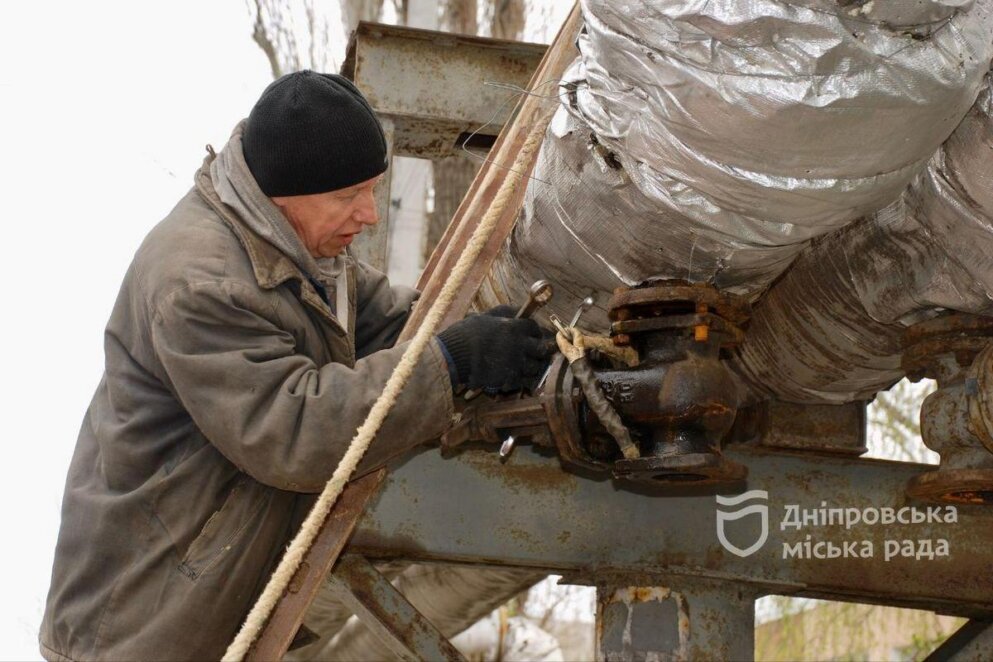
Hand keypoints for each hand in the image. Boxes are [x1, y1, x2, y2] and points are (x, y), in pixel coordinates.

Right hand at [436, 312, 550, 391]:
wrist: (455, 356)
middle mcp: (520, 345)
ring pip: (535, 367)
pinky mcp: (509, 379)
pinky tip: (514, 377)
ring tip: (524, 366)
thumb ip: (504, 314)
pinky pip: (524, 381)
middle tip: (533, 353)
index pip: (535, 328)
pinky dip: (522, 380)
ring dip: (532, 367)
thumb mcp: (486, 317)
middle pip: (541, 349)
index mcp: (514, 327)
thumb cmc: (467, 334)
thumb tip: (518, 311)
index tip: (532, 335)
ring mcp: (516, 363)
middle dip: (539, 351)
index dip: (535, 332)